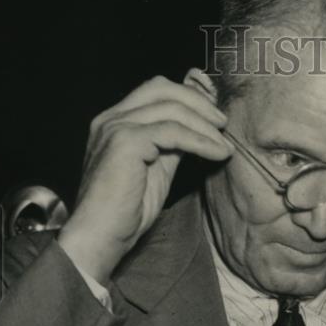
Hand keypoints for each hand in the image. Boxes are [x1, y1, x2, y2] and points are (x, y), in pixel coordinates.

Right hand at [58, 73, 232, 283]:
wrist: (101, 237)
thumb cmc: (125, 212)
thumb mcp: (155, 170)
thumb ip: (170, 146)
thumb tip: (196, 131)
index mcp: (114, 121)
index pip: (155, 90)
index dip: (189, 96)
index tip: (214, 116)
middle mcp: (111, 118)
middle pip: (162, 88)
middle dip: (199, 102)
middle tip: (223, 124)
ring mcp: (116, 127)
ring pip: (171, 109)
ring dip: (205, 125)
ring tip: (224, 144)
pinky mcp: (126, 142)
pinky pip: (173, 132)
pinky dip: (200, 141)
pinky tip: (217, 154)